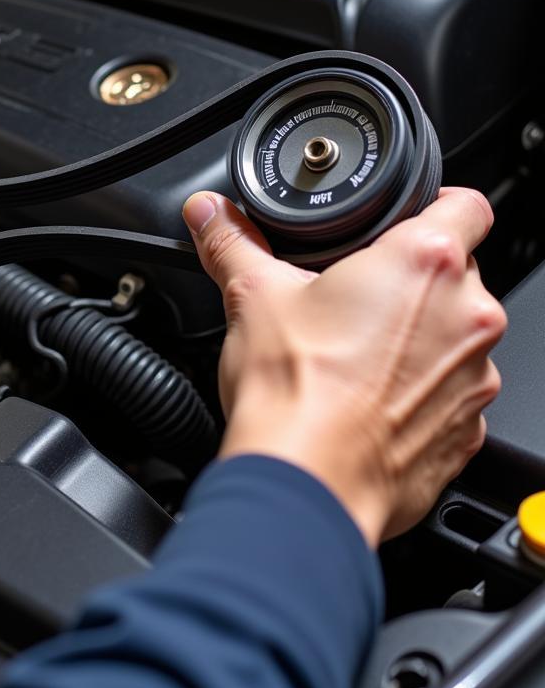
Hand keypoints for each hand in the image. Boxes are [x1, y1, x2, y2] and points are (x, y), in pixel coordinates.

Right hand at [182, 187, 504, 546]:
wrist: (308, 483)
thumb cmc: (295, 391)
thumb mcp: (252, 295)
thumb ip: (232, 242)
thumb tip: (210, 213)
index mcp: (422, 263)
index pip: (465, 203)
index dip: (434, 204)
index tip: (403, 221)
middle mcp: (466, 316)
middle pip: (456, 273)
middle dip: (409, 281)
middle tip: (352, 299)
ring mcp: (476, 377)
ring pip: (455, 335)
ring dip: (418, 336)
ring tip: (354, 354)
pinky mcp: (469, 428)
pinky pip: (452, 391)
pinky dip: (420, 389)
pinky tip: (367, 398)